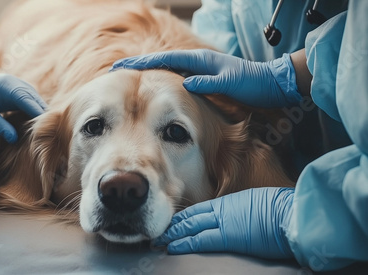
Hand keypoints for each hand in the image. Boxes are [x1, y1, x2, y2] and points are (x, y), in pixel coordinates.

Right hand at [110, 50, 301, 107]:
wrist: (270, 85)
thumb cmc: (251, 83)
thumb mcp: (230, 83)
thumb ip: (208, 83)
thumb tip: (185, 84)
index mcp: (199, 60)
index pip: (164, 59)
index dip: (142, 63)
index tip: (122, 66)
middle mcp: (196, 63)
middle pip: (160, 62)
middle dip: (138, 66)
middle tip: (116, 71)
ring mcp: (198, 71)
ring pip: (166, 71)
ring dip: (147, 74)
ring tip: (128, 79)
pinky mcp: (202, 80)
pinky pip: (175, 79)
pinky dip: (161, 81)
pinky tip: (153, 89)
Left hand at [154, 187, 294, 258]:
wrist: (293, 213)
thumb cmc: (283, 210)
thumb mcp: (259, 204)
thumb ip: (244, 210)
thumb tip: (242, 217)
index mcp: (230, 202)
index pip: (199, 210)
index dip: (183, 217)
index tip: (172, 223)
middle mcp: (222, 209)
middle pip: (190, 217)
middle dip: (172, 226)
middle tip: (157, 232)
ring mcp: (223, 222)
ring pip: (190, 227)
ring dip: (172, 234)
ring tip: (158, 240)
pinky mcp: (227, 236)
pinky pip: (199, 240)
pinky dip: (184, 243)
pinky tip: (172, 247)